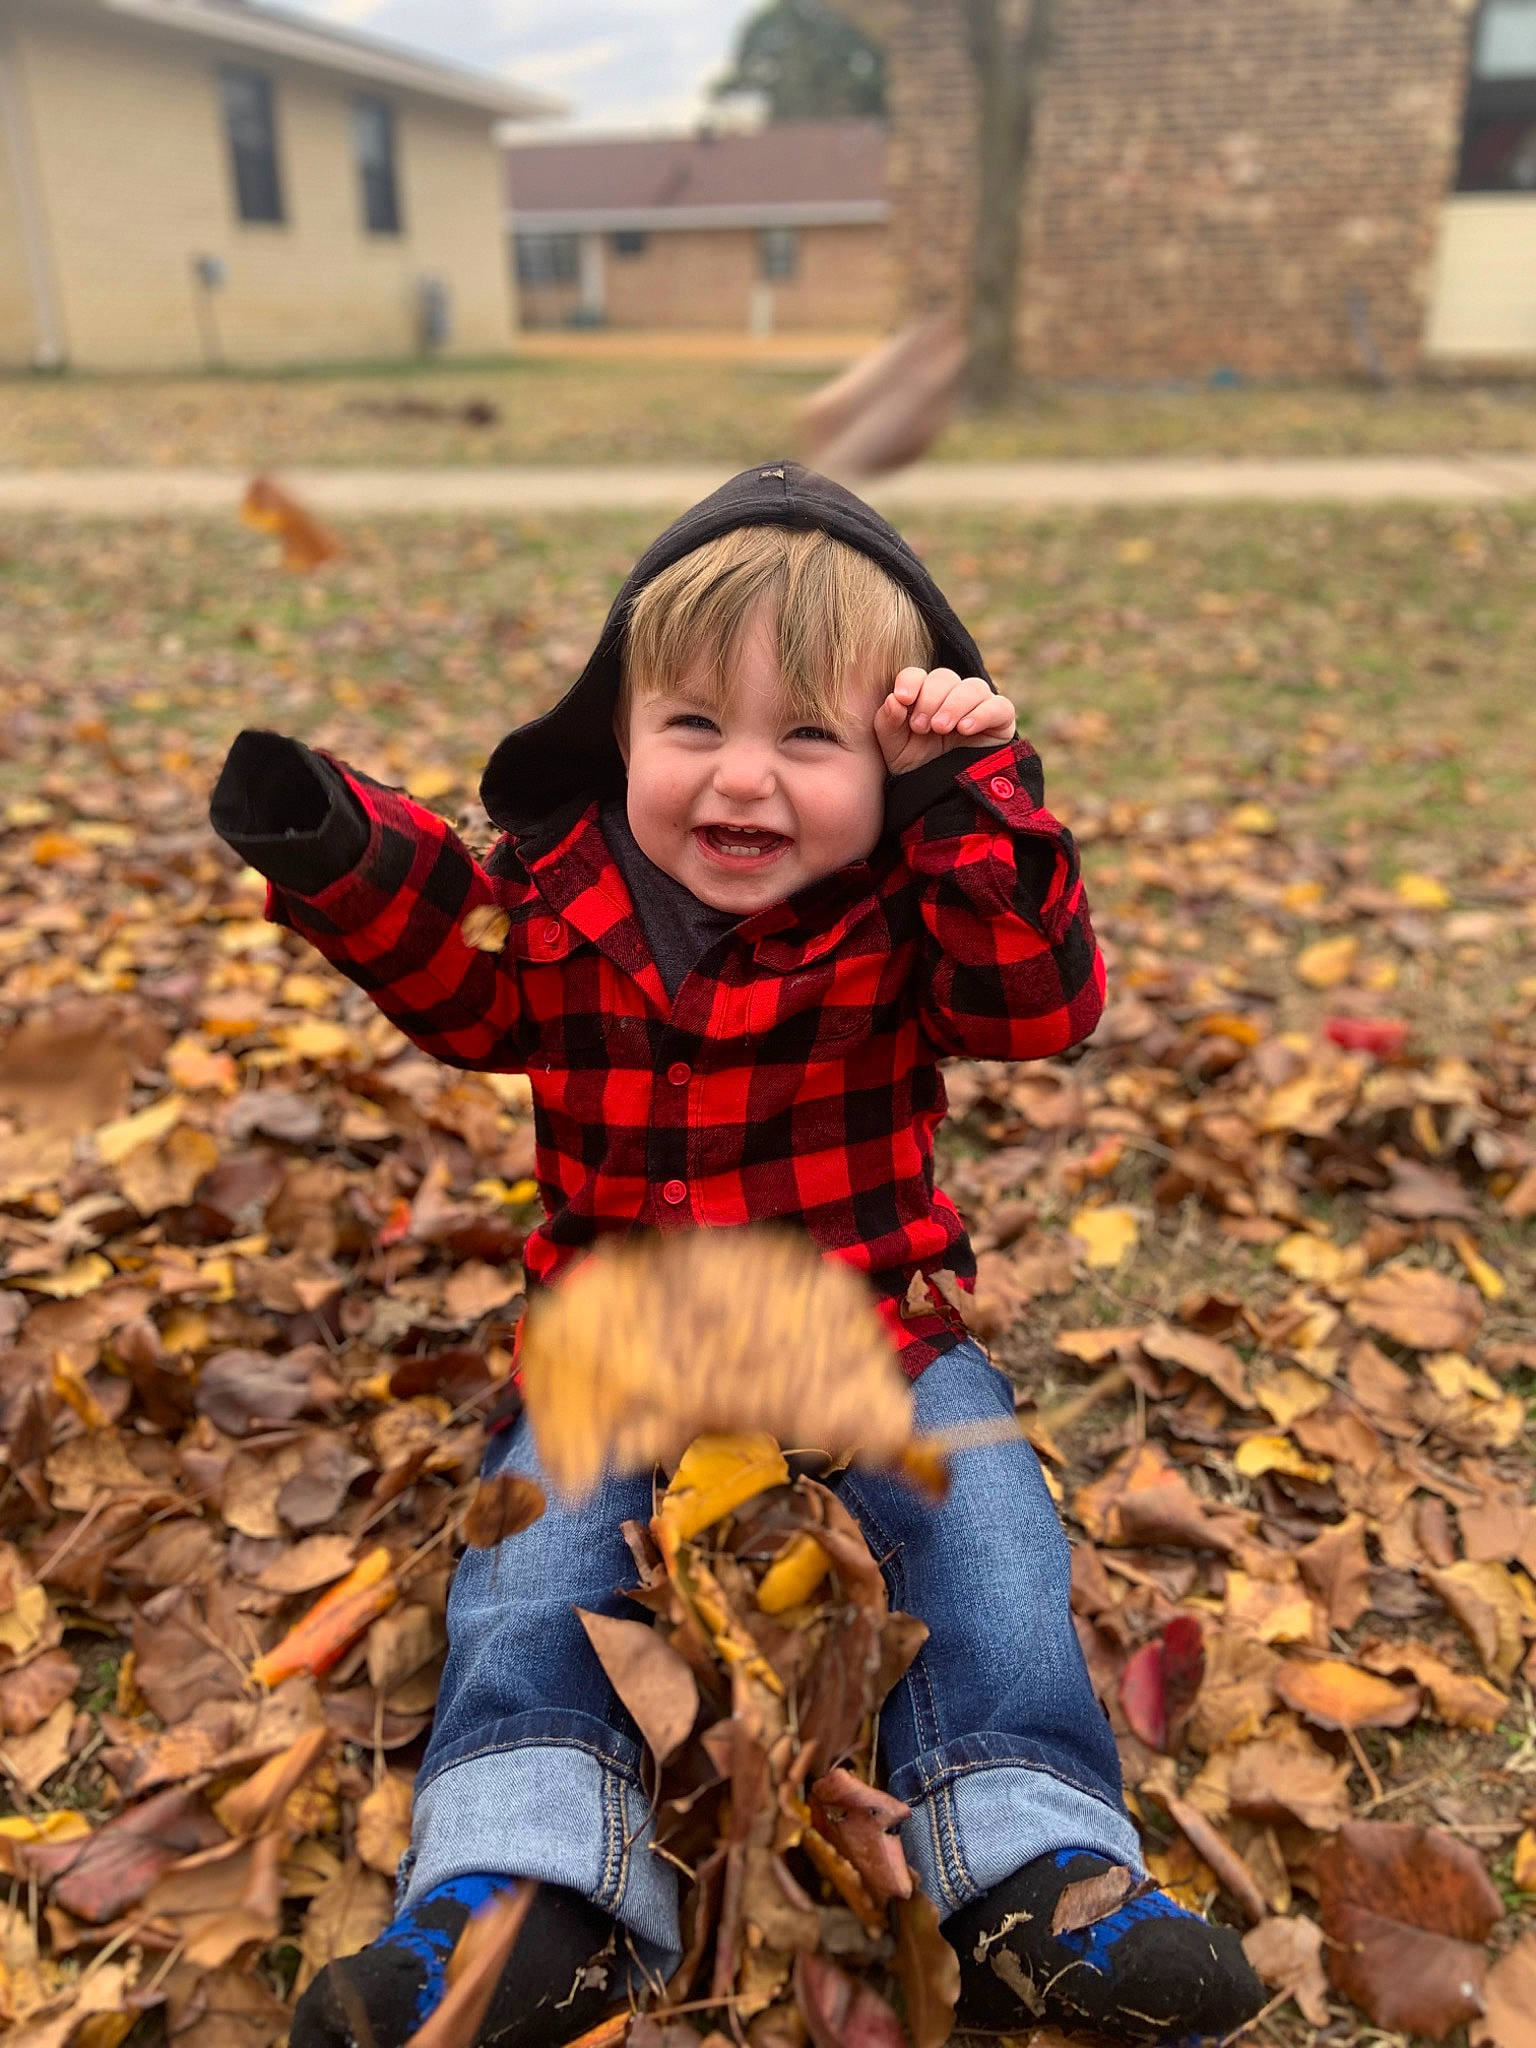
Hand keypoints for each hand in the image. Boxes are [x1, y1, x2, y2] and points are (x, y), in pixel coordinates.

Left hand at [875, 667, 1017, 775]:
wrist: (943, 797)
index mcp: (923, 696)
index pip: (918, 674)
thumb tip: (894, 699)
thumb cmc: (918, 767)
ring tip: (941, 728)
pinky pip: (1000, 706)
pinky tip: (965, 729)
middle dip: (930, 699)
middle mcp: (952, 696)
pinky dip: (982, 713)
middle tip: (922, 727)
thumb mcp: (894, 750)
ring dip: (954, 704)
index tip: (903, 698)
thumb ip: (887, 723)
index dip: (911, 681)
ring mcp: (979, 706)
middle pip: (945, 677)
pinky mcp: (1001, 721)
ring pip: (973, 687)